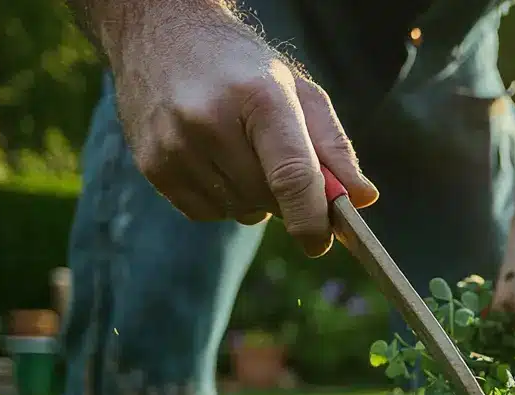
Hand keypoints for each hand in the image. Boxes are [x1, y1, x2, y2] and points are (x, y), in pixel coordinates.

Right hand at [107, 7, 377, 255]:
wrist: (162, 33)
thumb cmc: (242, 66)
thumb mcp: (297, 90)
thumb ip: (334, 147)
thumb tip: (363, 199)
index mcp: (259, 96)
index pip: (292, 176)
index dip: (313, 219)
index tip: (323, 241)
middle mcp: (210, 120)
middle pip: (268, 198)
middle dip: (286, 198)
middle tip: (280, 165)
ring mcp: (175, 144)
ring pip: (238, 211)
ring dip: (253, 198)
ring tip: (241, 151)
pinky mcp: (152, 164)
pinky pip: (206, 212)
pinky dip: (222, 199)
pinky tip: (215, 159)